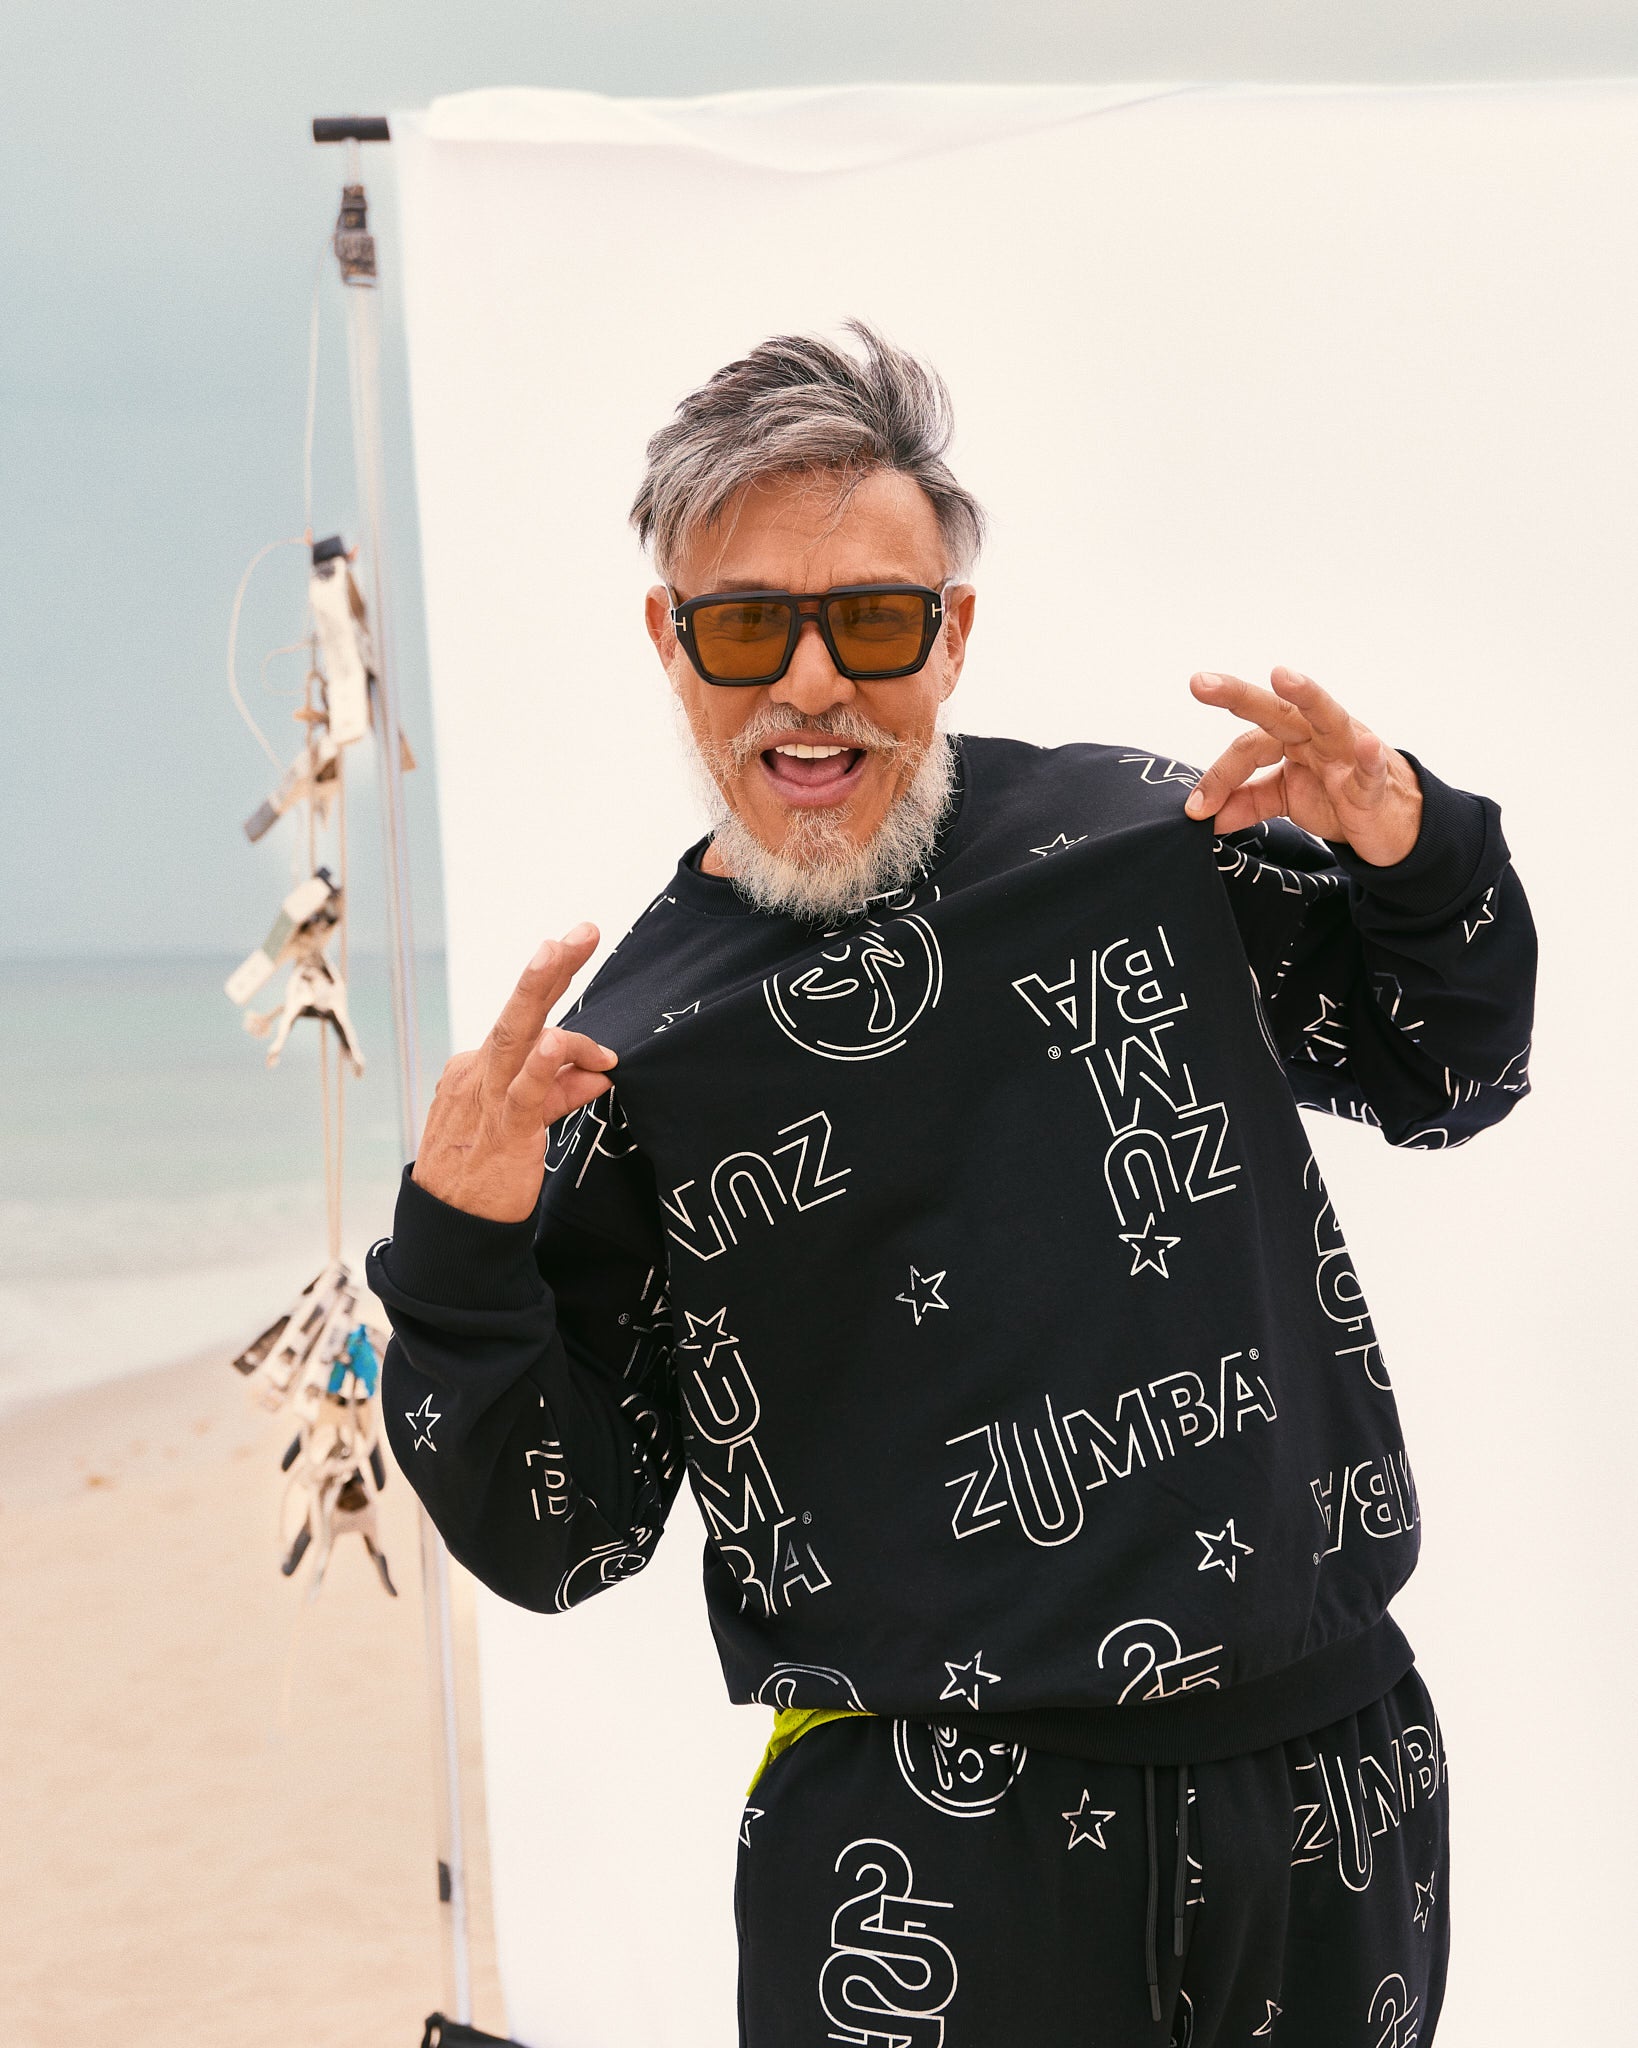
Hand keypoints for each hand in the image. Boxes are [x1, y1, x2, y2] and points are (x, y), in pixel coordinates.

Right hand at [412, 924, 617, 1223]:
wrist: (451, 1232)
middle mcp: (477, 1074)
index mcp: (478, 1069)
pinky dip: (541, 1065)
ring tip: (560, 950)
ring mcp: (485, 1100)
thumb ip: (560, 1093)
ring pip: (514, 1036)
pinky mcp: (502, 1132)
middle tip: (580, 931)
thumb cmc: (485, 1176)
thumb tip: (601, 1072)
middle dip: (549, 968)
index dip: (559, 994)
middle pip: (517, 1012)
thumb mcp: (527, 1125)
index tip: (583, 961)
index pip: (527, 1025)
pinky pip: (522, 1093)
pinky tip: (558, 1043)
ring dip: (539, 991)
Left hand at [1182, 667, 1422, 864]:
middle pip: (1277, 710)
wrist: (1391, 823)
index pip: (1248, 747)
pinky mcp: (1375, 782)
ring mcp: (1348, 753)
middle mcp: (1318, 735)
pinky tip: (1365, 747)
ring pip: (1327, 718)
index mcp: (1293, 737)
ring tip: (1282, 676)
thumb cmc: (1339, 798)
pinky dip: (1369, 759)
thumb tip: (1203, 816)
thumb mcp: (1285, 798)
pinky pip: (1370, 769)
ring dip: (1307, 695)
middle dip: (1238, 695)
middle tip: (1200, 683)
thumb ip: (1247, 802)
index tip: (1196, 808)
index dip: (1218, 776)